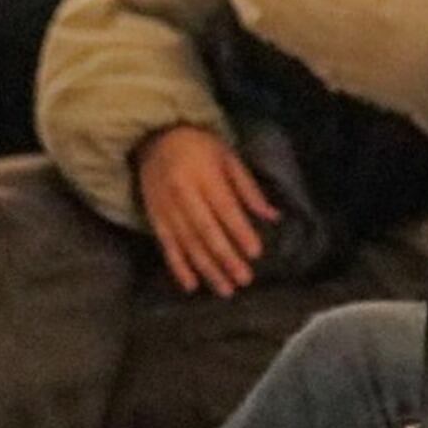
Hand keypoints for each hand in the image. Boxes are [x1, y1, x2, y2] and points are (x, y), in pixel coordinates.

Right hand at [135, 124, 279, 297]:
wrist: (155, 138)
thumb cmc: (201, 147)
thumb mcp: (229, 157)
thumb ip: (249, 189)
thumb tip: (273, 216)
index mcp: (205, 176)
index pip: (225, 209)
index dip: (240, 231)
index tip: (256, 253)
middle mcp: (184, 195)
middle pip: (207, 232)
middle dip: (226, 258)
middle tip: (244, 280)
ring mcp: (166, 209)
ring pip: (188, 244)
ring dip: (207, 269)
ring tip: (225, 289)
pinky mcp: (155, 219)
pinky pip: (167, 247)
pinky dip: (178, 267)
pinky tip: (191, 285)